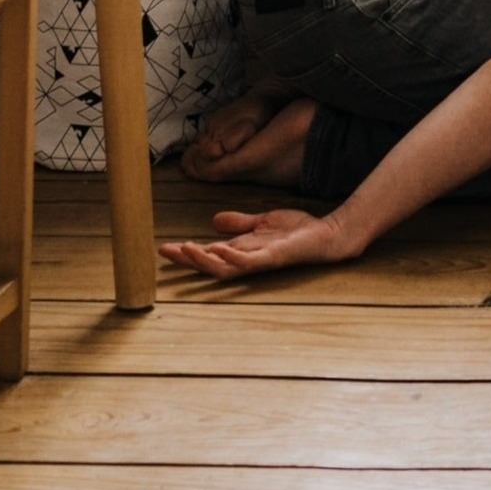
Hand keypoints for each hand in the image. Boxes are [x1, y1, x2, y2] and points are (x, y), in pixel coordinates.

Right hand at [158, 208, 358, 280]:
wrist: (327, 235)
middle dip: (187, 260)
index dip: (187, 252)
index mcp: (243, 249)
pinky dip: (232, 258)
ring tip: (184, 250)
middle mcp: (247, 259)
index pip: (209, 252)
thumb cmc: (297, 232)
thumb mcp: (263, 221)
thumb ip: (240, 223)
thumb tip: (213, 221)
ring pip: (224, 268)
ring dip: (204, 261)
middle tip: (165, 252)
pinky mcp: (274, 258)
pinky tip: (218, 249)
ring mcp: (260, 261)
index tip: (163, 248)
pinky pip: (249, 262)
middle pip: (210, 264)